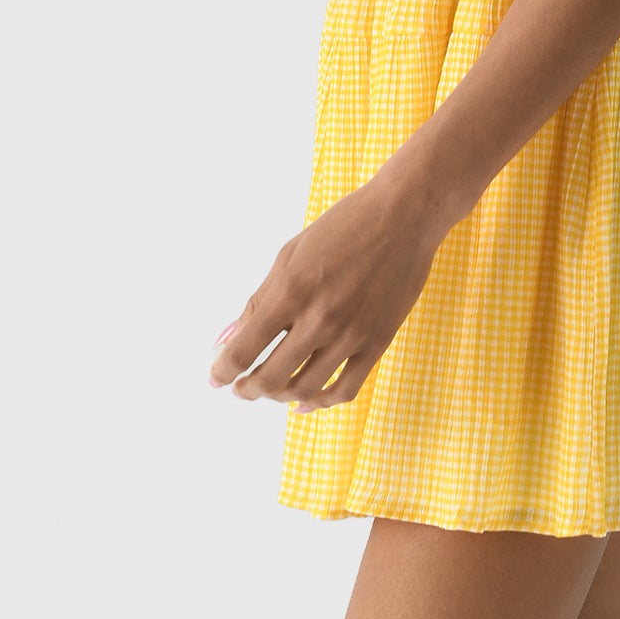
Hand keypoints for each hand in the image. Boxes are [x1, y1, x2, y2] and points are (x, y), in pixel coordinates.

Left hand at [208, 173, 448, 412]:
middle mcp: (319, 318)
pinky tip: (306, 402)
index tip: (215, 378)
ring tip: (272, 388)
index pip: (244, 349)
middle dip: (248, 389)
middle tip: (242, 388)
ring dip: (279, 396)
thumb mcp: (291, 253)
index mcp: (292, 290)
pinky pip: (345, 389)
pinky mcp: (378, 342)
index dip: (223, 370)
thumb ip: (259, 299)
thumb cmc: (344, 225)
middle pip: (270, 378)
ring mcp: (351, 334)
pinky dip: (320, 403)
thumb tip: (226, 339)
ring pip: (305, 390)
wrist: (404, 215)